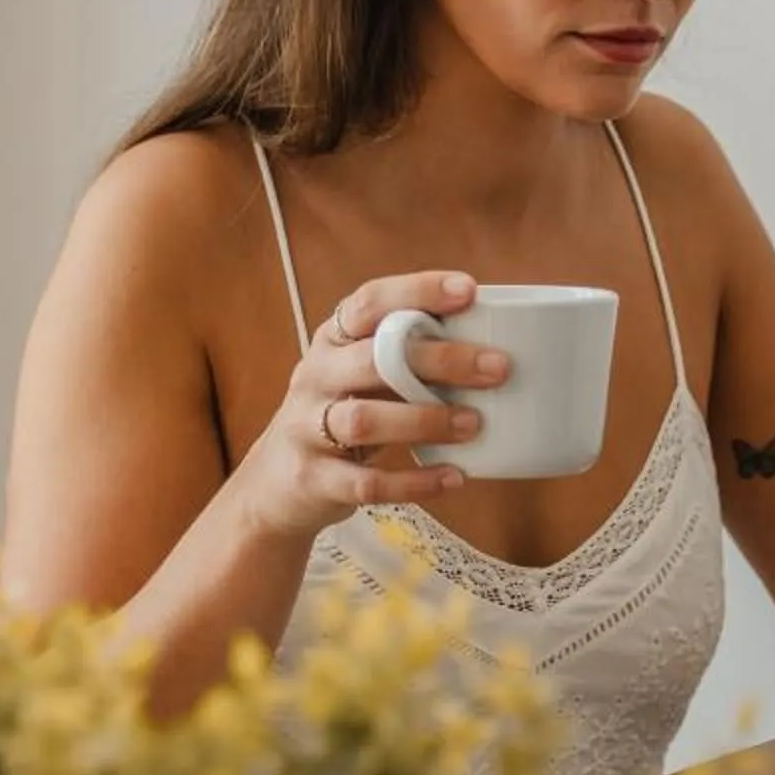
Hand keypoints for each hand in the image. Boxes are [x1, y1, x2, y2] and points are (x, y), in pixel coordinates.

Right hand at [234, 271, 510, 539]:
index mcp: (333, 340)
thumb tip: (494, 342)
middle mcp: (316, 376)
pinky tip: (455, 477)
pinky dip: (414, 483)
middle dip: (439, 359)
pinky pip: (366, 483)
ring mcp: (307, 428)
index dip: (417, 291)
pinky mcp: (314, 479)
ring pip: (364, 420)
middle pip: (373, 358)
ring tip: (475, 423)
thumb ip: (406, 358)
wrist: (277, 485)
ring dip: (425, 420)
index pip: (369, 302)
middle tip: (497, 367)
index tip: (467, 290)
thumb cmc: (343, 415)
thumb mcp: (362, 377)